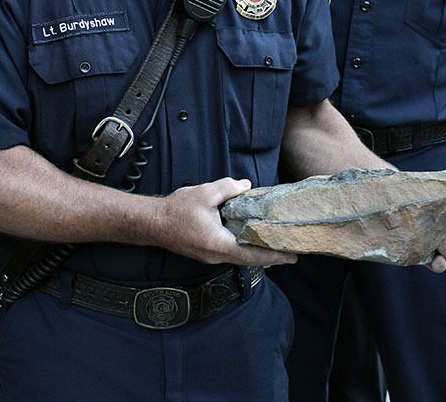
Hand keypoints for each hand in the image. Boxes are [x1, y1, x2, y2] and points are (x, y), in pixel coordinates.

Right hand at [156, 177, 296, 266]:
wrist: (153, 223)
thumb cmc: (177, 210)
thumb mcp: (205, 193)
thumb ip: (228, 188)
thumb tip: (247, 186)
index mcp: (219, 244)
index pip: (252, 254)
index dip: (274, 256)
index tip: (292, 256)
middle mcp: (217, 256)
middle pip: (249, 259)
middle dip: (271, 256)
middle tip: (292, 251)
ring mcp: (211, 257)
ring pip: (241, 257)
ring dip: (259, 253)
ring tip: (276, 244)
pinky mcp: (207, 253)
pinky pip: (232, 254)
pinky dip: (246, 249)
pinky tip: (253, 239)